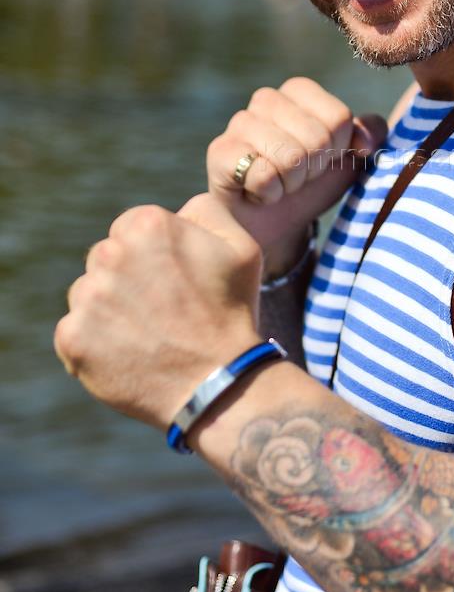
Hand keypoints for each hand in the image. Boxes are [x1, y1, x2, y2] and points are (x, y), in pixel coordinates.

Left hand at [54, 197, 262, 429]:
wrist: (219, 383)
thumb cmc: (232, 313)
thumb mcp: (241, 246)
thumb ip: (207, 211)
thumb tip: (180, 208)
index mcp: (148, 225)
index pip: (132, 227)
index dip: (156, 255)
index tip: (175, 281)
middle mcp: (110, 254)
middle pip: (106, 258)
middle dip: (130, 278)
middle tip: (163, 310)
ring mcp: (87, 297)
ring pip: (88, 294)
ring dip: (110, 309)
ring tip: (148, 335)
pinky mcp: (72, 338)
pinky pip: (75, 332)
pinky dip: (97, 344)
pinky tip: (130, 354)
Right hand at [206, 77, 387, 268]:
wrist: (273, 223)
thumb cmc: (311, 183)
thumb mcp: (350, 157)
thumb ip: (371, 134)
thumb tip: (363, 143)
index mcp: (299, 91)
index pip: (339, 118)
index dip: (338, 149)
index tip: (322, 159)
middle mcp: (266, 98)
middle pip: (317, 138)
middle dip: (314, 168)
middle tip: (298, 175)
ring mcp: (239, 123)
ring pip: (292, 157)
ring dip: (292, 183)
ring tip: (279, 183)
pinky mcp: (220, 152)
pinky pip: (263, 175)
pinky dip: (269, 194)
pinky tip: (258, 192)